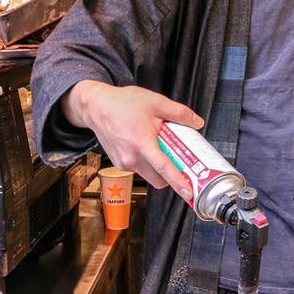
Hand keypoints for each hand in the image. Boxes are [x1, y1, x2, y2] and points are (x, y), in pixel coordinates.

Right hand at [63, 80, 203, 197]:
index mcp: (142, 144)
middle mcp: (131, 158)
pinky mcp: (119, 163)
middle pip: (158, 179)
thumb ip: (179, 113)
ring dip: (157, 166)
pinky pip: (138, 168)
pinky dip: (145, 161)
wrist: (96, 106)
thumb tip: (196, 122)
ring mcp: (123, 163)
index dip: (178, 182)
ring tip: (157, 145)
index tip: (188, 192)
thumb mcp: (156, 102)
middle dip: (170, 174)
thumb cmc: (121, 104)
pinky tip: (143, 144)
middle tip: (177, 159)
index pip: (163, 168)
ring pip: (148, 174)